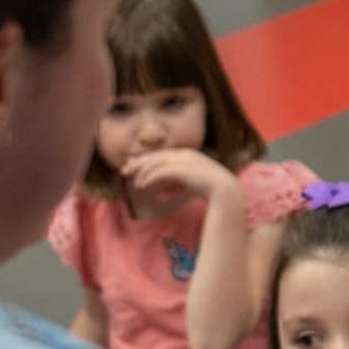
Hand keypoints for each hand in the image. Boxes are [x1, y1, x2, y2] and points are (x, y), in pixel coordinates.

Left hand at [122, 147, 238, 206]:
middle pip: (155, 156)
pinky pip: (160, 172)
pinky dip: (148, 178)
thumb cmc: (210, 189)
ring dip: (142, 172)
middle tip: (124, 171)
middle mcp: (184, 154)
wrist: (225, 189)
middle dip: (138, 163)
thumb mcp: (189, 186)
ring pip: (155, 163)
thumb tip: (160, 195)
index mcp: (187, 154)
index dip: (145, 161)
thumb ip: (174, 188)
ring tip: (134, 181)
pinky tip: (141, 185)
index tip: (133, 168)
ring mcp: (183, 160)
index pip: (161, 155)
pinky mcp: (181, 168)